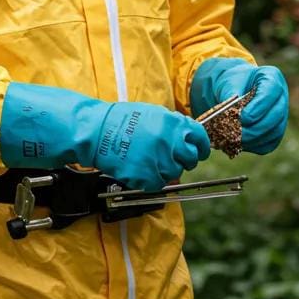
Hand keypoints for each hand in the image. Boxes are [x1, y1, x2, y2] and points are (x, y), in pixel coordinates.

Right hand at [0, 83, 210, 191]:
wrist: (97, 132)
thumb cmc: (121, 120)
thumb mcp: (153, 113)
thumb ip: (173, 126)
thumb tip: (187, 139)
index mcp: (173, 123)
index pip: (200, 138)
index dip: (201, 146)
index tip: (199, 151)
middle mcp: (170, 141)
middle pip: (191, 159)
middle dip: (184, 160)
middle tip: (171, 158)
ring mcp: (159, 160)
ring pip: (174, 173)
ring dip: (165, 170)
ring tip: (148, 160)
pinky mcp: (147, 177)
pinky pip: (158, 184)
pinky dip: (150, 180)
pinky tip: (140, 169)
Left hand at [191, 58, 288, 154]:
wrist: (234, 89)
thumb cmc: (232, 83)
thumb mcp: (228, 83)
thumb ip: (230, 97)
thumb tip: (228, 117)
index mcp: (272, 78)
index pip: (270, 94)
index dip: (258, 108)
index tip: (242, 117)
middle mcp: (281, 97)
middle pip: (275, 117)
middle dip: (254, 129)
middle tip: (235, 135)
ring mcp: (282, 115)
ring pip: (273, 133)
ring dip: (253, 140)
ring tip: (233, 141)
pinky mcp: (276, 132)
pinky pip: (269, 144)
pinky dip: (254, 146)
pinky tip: (237, 145)